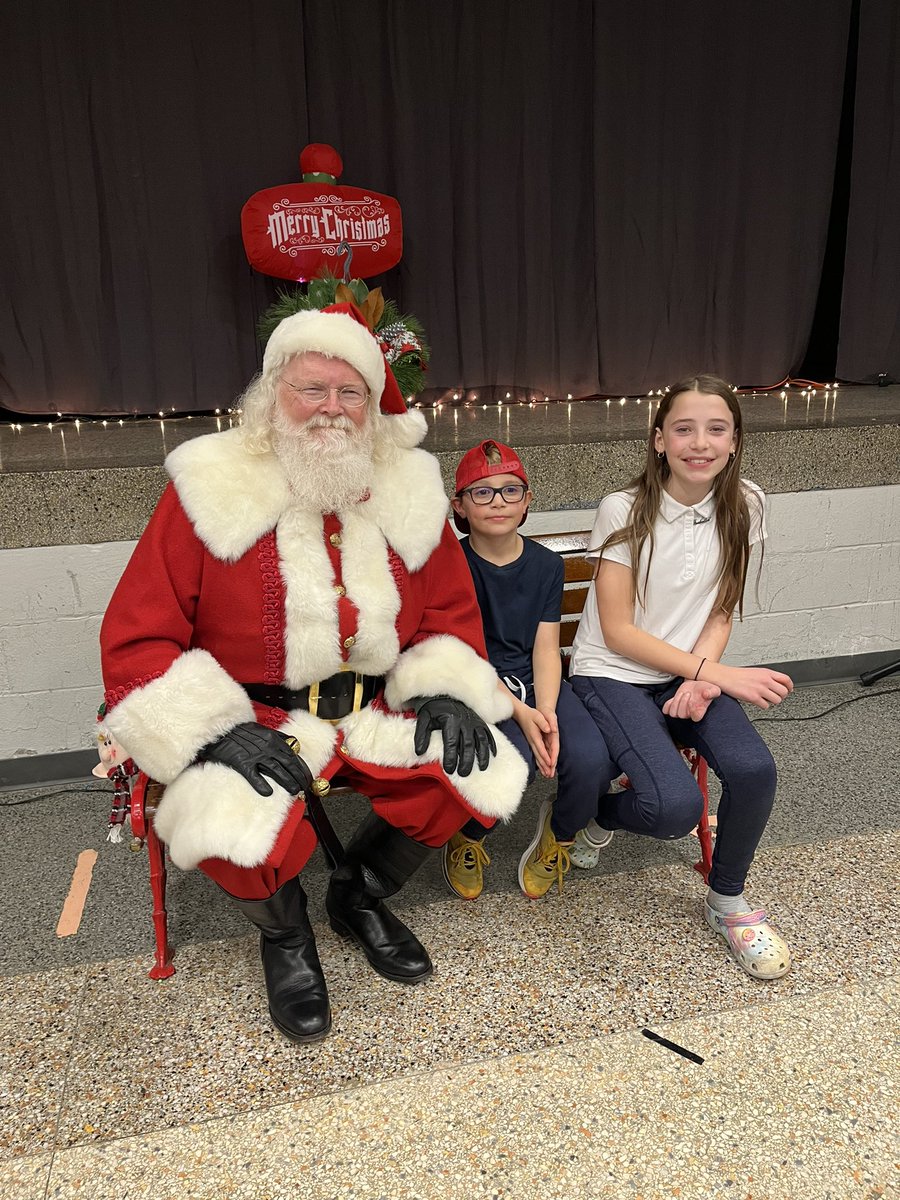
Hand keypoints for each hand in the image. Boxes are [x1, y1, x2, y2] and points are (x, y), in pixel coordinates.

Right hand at [198, 722, 312, 796]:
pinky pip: (254, 776)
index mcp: (272, 738)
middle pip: (288, 764)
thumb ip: (279, 737)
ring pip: (276, 770)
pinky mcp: (242, 763)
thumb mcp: (262, 729)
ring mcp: (255, 755)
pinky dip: (262, 785)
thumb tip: (294, 744)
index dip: (302, 767)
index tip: (307, 776)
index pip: (293, 755)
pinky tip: (268, 793)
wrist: (220, 730)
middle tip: (305, 786)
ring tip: (295, 790)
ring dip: (287, 782)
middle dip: (299, 776)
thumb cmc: (241, 731)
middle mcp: (267, 746)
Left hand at [412, 695, 496, 775]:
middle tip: (463, 773)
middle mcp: (465, 721)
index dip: (451, 757)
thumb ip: (421, 735)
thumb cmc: (434, 708)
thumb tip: (419, 752)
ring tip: (481, 768)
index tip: (449, 770)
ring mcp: (474, 721)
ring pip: (481, 740)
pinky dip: (491, 745)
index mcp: (450, 720)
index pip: (451, 742)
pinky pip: (488, 734)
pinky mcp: (480, 721)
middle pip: (467, 744)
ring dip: (482, 755)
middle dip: (466, 760)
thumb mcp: (424, 719)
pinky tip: (492, 755)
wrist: (445, 693)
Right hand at [515, 705, 558, 777]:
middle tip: (550, 774)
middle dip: (545, 766)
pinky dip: (540, 762)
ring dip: (542, 766)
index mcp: (535, 736)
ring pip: (537, 757)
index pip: (541, 748)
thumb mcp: (538, 716)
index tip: (550, 763)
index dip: (545, 756)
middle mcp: (532, 741)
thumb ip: (544, 722)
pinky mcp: (532, 743)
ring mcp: (531, 743)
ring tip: (547, 775)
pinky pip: (536, 755)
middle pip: (539, 756)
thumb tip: (549, 729)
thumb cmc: (530, 714)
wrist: (520, 713)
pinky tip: (542, 768)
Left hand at [662, 680, 721, 721]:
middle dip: (683, 703)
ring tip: (682, 693)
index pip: (695, 718)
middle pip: (681, 715)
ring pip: (673, 713)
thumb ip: (712, 692)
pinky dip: (667, 705)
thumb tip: (706, 694)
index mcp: (700, 711)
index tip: (694, 703)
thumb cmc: (706, 689)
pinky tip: (673, 698)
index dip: (693, 712)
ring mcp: (681, 710)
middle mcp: (689, 713)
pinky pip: (666, 710)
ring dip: (675, 702)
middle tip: (688, 693)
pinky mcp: (674, 705)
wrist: (697, 684)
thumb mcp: (713, 689)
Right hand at [709, 664, 793, 709]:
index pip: (786, 679)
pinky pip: (766, 706)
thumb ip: (768, 677)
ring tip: (765, 699)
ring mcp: (760, 689)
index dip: (790, 686)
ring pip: (777, 700)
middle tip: (776, 696)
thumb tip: (778, 684)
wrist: (725, 677)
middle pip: (784, 692)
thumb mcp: (757, 671)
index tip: (789, 690)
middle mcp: (765, 680)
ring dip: (772, 701)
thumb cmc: (738, 675)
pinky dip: (763, 705)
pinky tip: (758, 701)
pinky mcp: (753, 697)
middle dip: (781, 696)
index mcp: (767, 672)